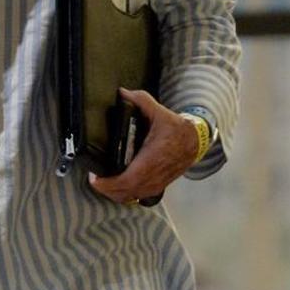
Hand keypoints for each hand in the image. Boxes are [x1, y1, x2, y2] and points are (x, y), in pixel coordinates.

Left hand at [88, 87, 199, 203]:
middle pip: (125, 192)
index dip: (109, 183)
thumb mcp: (159, 111)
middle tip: (94, 178)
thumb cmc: (176, 128)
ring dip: (114, 193)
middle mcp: (154, 174)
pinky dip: (125, 194)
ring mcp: (157, 182)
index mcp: (152, 159)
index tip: (95, 178)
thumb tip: (122, 92)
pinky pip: (138, 196)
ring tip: (102, 182)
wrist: (195, 142)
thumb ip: (140, 100)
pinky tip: (116, 185)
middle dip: (106, 189)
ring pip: (131, 197)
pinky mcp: (159, 185)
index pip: (128, 179)